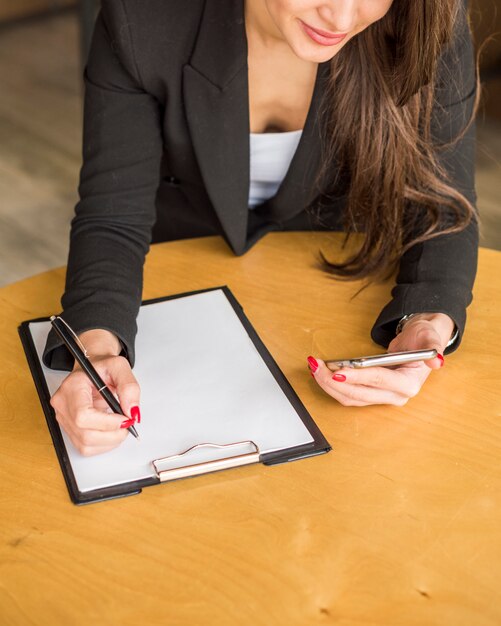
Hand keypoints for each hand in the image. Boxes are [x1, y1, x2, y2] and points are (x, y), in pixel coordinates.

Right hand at [50, 329, 140, 455]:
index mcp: (72, 387)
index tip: (125, 419)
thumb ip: (129, 387)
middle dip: (113, 435)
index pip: (83, 416)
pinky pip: (85, 447)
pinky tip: (111, 431)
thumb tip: (132, 411)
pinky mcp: (69, 428)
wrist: (92, 368)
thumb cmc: (102, 367)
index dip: (107, 423)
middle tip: (128, 423)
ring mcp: (64, 418)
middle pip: (85, 434)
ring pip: (86, 445)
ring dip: (110, 441)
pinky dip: (103, 444)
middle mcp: (63, 404)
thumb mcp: (120, 367)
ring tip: (121, 426)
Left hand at [308, 313, 453, 406]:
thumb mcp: (429, 336)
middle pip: (360, 394)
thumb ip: (432, 347)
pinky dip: (334, 386)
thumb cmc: (422, 338)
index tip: (338, 370)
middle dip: (335, 382)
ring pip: (351, 398)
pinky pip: (350, 395)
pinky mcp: (373, 395)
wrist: (420, 342)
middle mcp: (396, 396)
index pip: (379, 380)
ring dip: (330, 386)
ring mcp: (384, 398)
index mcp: (409, 383)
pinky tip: (321, 374)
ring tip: (315, 369)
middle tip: (317, 367)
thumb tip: (437, 361)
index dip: (358, 376)